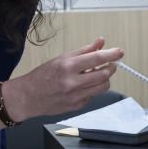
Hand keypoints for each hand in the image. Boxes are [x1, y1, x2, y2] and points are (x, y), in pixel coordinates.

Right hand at [5, 38, 123, 119]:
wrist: (27, 97)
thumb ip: (84, 51)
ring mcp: (75, 96)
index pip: (97, 58)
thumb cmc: (42, 76)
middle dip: (111, 67)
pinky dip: (92, 88)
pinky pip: (93, 95)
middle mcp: (72, 82)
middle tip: (111, 63)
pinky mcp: (76, 106)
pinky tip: (83, 85)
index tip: (120, 52)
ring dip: (105, 78)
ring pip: (102, 87)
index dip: (111, 54)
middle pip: (104, 75)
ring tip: (97, 73)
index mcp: (67, 67)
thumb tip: (100, 43)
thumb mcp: (62, 58)